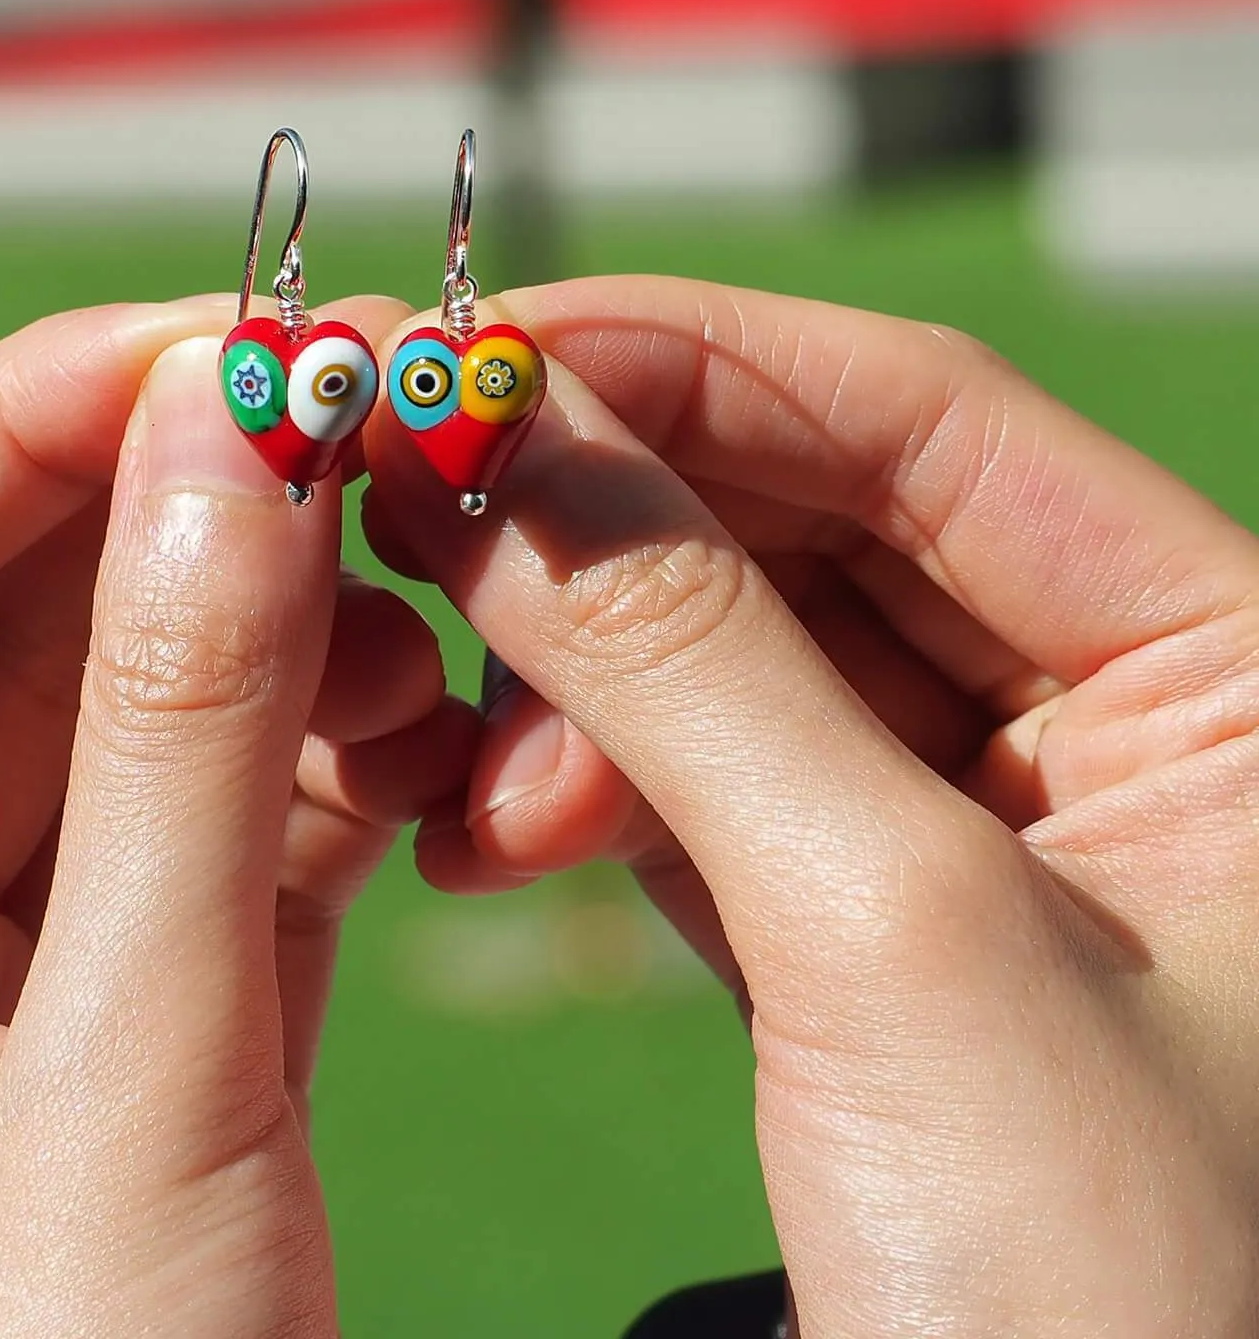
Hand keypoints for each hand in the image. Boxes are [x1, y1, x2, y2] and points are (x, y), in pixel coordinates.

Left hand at [0, 301, 472, 1337]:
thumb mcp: (128, 1086)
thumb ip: (186, 740)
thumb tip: (235, 436)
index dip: (40, 410)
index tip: (231, 335)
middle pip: (13, 597)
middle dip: (192, 491)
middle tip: (369, 413)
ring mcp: (8, 943)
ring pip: (136, 687)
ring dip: (287, 616)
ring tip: (425, 602)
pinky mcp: (143, 997)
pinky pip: (224, 799)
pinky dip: (334, 745)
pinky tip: (424, 723)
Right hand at [363, 280, 1258, 1337]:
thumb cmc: (1125, 1320)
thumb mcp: (897, 944)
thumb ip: (688, 657)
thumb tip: (500, 437)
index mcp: (1237, 673)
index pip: (926, 415)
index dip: (685, 356)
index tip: (477, 346)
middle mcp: (1124, 724)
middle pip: (813, 514)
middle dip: (601, 518)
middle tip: (409, 498)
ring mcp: (989, 831)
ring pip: (737, 648)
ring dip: (572, 676)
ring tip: (466, 771)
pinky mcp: (874, 935)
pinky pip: (705, 780)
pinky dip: (581, 784)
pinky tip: (491, 822)